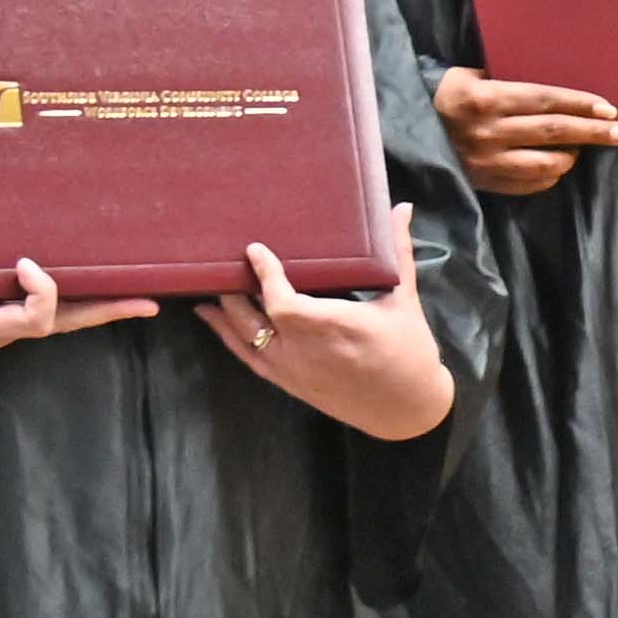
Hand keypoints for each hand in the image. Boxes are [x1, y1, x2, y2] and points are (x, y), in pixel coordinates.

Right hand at [0, 192, 154, 414]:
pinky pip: (42, 316)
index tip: (27, 263)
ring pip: (60, 321)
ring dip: (97, 308)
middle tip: (149, 303)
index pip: (32, 320)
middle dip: (106, 312)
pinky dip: (69, 304)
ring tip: (141, 297)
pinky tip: (92, 291)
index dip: (44, 294)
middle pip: (65, 323)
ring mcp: (1, 331)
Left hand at [199, 210, 455, 442]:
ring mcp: (293, 369)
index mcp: (334, 326)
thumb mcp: (404, 300)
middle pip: (252, 317)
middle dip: (235, 289)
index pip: (283, 301)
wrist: (406, 408)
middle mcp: (305, 350)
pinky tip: (216, 320)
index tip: (255, 250)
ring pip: (244, 338)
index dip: (265, 275)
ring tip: (209, 287)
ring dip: (225, 312)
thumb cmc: (409, 351)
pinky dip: (229, 337)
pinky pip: (249, 358)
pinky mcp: (289, 383)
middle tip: (224, 262)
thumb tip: (402, 208)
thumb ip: (398, 253)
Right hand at [431, 65, 617, 198]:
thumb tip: (558, 89)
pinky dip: (551, 173)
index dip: (580, 104)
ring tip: (583, 147)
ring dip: (572, 156)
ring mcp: (486, 162)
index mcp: (486, 99)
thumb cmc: (447, 93)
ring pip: (547, 163)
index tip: (609, 109)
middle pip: (554, 132)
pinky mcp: (485, 183)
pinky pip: (531, 183)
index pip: (545, 100)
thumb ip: (509, 80)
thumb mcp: (471, 75)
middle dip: (593, 133)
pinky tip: (559, 163)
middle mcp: (487, 132)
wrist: (406, 126)